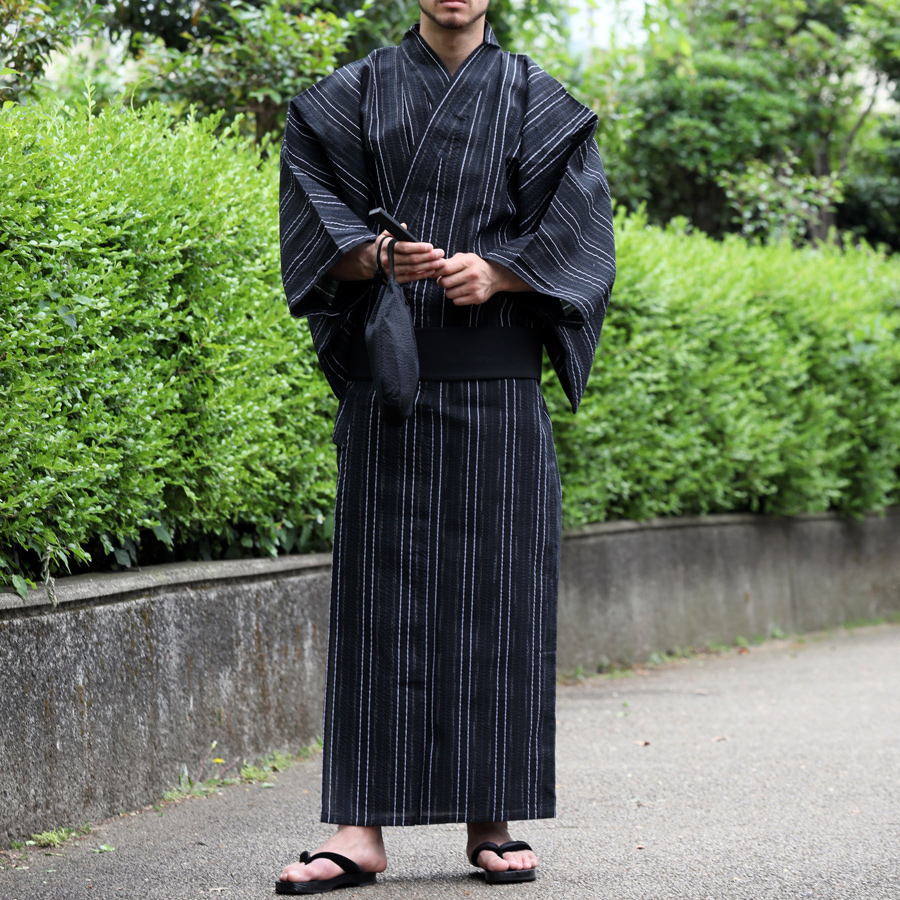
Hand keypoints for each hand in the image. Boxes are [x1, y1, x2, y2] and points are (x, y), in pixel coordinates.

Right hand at [327, 227, 443, 282]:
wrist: (370, 262)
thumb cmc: (382, 246)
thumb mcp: (385, 235)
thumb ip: (394, 230)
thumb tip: (404, 226)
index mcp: (386, 246)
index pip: (404, 247)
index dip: (418, 247)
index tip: (431, 246)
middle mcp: (388, 260)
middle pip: (412, 259)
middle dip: (428, 257)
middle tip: (441, 254)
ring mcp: (391, 271)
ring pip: (413, 269)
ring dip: (429, 266)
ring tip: (441, 263)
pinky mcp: (394, 280)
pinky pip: (411, 278)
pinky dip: (422, 275)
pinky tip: (432, 271)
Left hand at [438, 253, 503, 305]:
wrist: (494, 276)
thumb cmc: (474, 266)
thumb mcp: (464, 258)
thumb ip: (449, 261)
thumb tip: (433, 267)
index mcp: (468, 262)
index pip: (445, 269)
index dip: (436, 272)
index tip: (434, 274)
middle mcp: (472, 274)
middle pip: (445, 282)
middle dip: (442, 282)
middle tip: (445, 281)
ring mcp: (475, 287)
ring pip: (449, 294)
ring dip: (449, 291)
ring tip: (455, 286)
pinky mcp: (477, 298)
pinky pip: (456, 301)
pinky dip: (456, 298)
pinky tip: (461, 292)